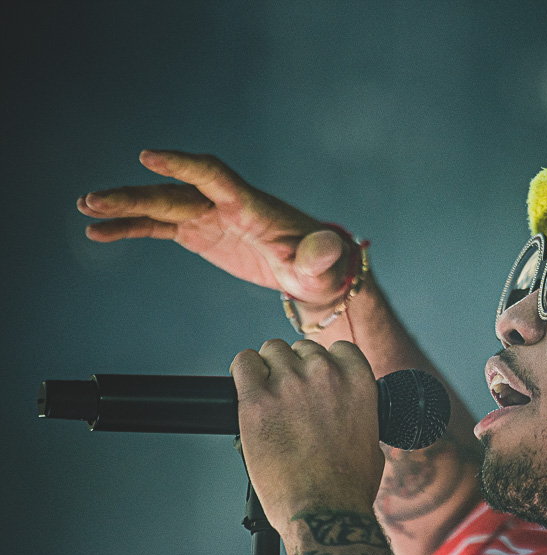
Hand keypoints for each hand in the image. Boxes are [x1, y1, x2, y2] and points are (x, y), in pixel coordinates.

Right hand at [78, 150, 352, 306]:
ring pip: (160, 207)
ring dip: (123, 208)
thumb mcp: (325, 263)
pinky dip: (131, 229)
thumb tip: (328, 247)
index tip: (149, 157)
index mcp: (253, 206)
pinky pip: (160, 227)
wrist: (316, 272)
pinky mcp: (201, 233)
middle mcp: (226, 205)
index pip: (214, 176)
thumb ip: (321, 255)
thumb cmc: (324, 265)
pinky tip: (99, 233)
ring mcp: (210, 218)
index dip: (183, 165)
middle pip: (175, 193)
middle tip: (95, 201)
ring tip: (86, 210)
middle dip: (135, 195)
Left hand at [230, 339, 384, 533]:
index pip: (337, 350)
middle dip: (294, 369)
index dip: (323, 364)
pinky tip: (245, 388)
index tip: (315, 380)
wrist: (325, 510)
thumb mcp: (371, 440)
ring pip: (271, 352)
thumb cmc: (349, 485)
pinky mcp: (256, 401)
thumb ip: (358, 413)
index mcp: (358, 381)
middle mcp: (325, 374)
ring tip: (266, 395)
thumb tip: (348, 413)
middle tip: (288, 396)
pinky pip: (243, 364)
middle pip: (301, 349)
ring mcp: (290, 384)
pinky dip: (243, 371)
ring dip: (268, 369)